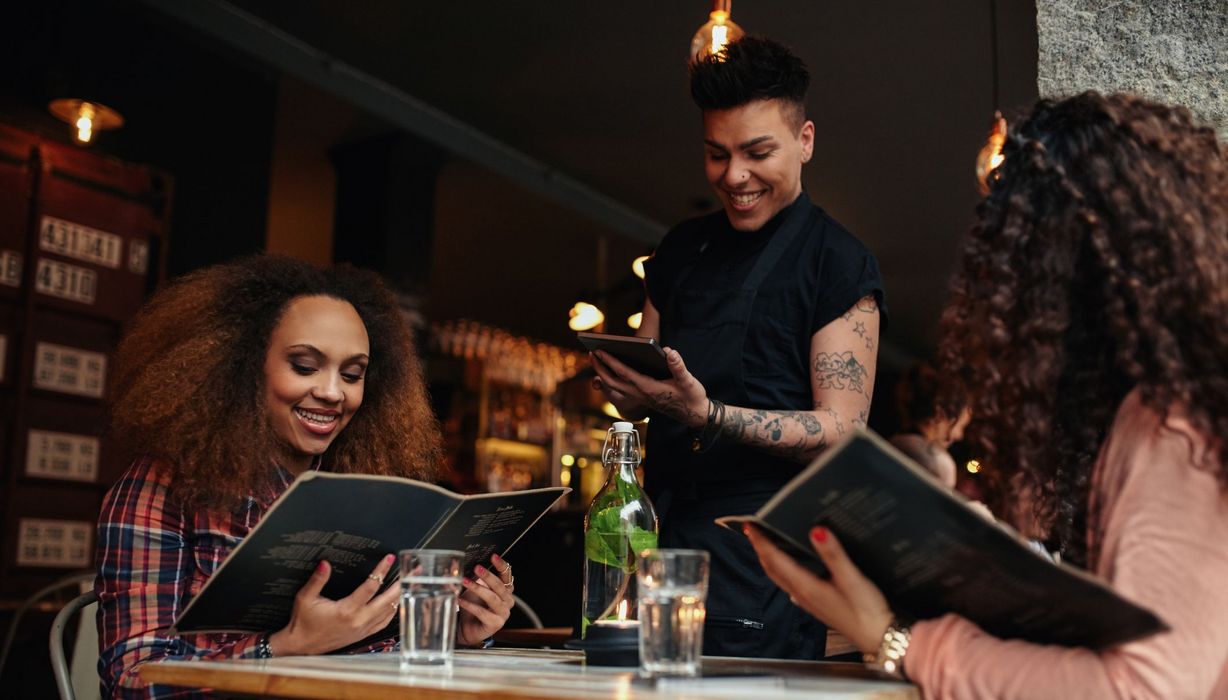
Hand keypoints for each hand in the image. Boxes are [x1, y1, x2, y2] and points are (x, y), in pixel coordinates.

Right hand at [269, 554, 399, 655]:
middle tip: (412, 571)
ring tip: (408, 584)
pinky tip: (396, 603)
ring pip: (388, 612)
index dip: (381, 571)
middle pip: (387, 600)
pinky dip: (392, 612)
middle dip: (400, 584)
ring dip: (398, 597)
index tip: (389, 558)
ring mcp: (362, 629)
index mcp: (346, 610)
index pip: (370, 587)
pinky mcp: (362, 635)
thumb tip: (325, 563)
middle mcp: (358, 620)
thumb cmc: (303, 622)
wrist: (301, 645)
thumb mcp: (305, 598)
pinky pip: (383, 623)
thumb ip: (317, 580)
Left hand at [456, 554, 514, 646]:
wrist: (469, 628)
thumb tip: (460, 563)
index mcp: (505, 589)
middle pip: (500, 586)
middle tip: (476, 568)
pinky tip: (460, 600)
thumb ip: (474, 577)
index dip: (501, 565)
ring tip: (465, 581)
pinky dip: (470, 605)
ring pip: (492, 598)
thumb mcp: (475, 588)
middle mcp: (507, 601)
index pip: (506, 574)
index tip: (493, 556)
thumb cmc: (474, 606)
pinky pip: (482, 613)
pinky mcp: (495, 624)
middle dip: (487, 576)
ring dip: (477, 588)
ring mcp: (503, 613)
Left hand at [590, 347, 707, 428]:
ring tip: (598, 359)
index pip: (623, 373)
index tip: (599, 351)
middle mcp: (640, 394)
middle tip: (591, 352)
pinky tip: (613, 368)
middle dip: (600, 367)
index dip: (610, 362)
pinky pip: (622, 388)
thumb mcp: (688, 381)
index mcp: (648, 388)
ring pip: (615, 386)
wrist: (694, 414)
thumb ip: (678, 366)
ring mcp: (640, 397)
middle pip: (612, 382)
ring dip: (604, 373)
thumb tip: (669, 351)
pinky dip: (613, 378)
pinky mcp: (642, 397)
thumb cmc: (691, 396)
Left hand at [745, 524, 892, 653]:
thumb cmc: (866, 611)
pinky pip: (791, 584)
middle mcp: (802, 594)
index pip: (775, 560)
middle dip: (761, 548)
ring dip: (770, 560)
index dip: (762, 541)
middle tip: (754, 530)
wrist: (877, 637)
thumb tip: (817, 531)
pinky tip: (791, 567)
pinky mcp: (816, 604)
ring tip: (766, 544)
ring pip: (780, 577)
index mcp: (806, 586)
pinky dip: (783, 571)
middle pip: (772, 568)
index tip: (751, 526)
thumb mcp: (852, 578)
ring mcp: (808, 601)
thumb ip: (833, 554)